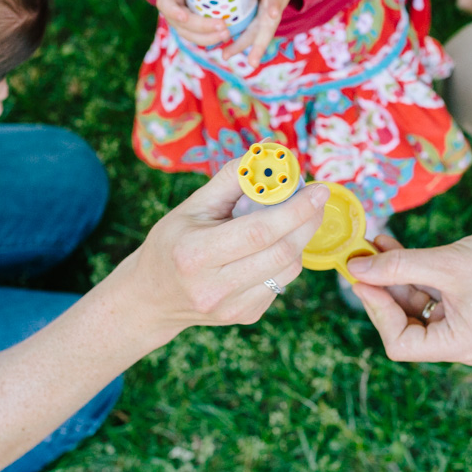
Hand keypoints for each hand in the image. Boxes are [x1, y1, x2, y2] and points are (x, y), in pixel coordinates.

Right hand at [128, 160, 329, 333]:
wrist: (153, 297)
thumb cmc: (172, 243)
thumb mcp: (192, 206)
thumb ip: (231, 179)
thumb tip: (269, 156)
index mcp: (196, 254)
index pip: (259, 232)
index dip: (295, 210)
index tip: (317, 190)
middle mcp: (214, 287)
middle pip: (281, 252)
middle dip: (307, 222)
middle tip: (317, 199)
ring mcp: (232, 307)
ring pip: (288, 269)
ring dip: (299, 240)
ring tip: (294, 219)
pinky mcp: (246, 316)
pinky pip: (281, 283)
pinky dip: (285, 259)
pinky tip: (272, 247)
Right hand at [156, 0, 232, 46]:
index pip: (166, 5)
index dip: (174, 12)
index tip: (184, 16)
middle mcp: (172, 12)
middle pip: (183, 26)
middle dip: (203, 28)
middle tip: (223, 25)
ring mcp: (181, 23)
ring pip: (192, 36)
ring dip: (210, 38)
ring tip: (227, 34)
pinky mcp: (192, 28)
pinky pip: (200, 37)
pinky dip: (213, 38)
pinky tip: (226, 36)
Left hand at [222, 0, 300, 67]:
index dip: (274, 2)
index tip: (273, 12)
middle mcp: (274, 2)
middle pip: (267, 24)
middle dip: (259, 43)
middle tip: (252, 62)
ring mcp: (268, 12)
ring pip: (257, 32)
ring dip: (242, 46)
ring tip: (226, 56)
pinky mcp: (259, 16)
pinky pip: (250, 31)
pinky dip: (238, 42)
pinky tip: (224, 52)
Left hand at [347, 226, 471, 364]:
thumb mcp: (446, 262)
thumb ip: (398, 267)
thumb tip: (356, 270)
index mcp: (460, 345)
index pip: (400, 344)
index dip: (376, 311)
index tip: (359, 279)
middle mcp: (461, 342)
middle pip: (404, 325)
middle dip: (382, 289)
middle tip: (359, 259)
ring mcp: (465, 324)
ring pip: (414, 305)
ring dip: (393, 275)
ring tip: (374, 245)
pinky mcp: (467, 305)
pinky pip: (430, 293)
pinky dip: (412, 272)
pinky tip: (391, 247)